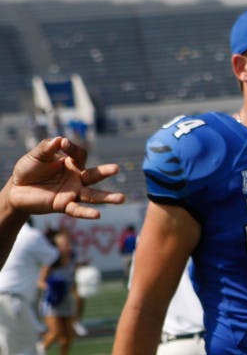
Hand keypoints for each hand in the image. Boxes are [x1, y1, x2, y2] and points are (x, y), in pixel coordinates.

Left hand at [8, 137, 124, 218]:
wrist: (17, 190)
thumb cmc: (29, 170)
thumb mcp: (36, 156)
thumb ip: (46, 148)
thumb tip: (59, 139)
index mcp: (71, 164)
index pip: (79, 155)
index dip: (72, 148)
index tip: (63, 143)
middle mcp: (76, 178)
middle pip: (94, 175)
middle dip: (105, 172)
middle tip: (116, 169)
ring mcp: (73, 192)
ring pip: (93, 195)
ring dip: (107, 197)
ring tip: (121, 199)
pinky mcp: (64, 205)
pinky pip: (77, 209)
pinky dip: (87, 213)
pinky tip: (97, 215)